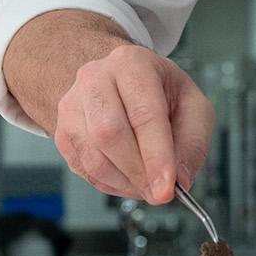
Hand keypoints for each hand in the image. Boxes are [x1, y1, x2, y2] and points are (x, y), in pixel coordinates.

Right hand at [52, 43, 214, 204]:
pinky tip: (129, 178)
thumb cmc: (160, 93)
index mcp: (132, 64)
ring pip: (94, 158)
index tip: (167, 188)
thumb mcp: (192, 106)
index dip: (156, 156)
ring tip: (147, 184)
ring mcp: (72, 105)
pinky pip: (84, 170)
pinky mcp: (63, 132)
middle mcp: (96, 79)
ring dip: (125, 182)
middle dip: (139, 173)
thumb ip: (192, 143)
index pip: (143, 114)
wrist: (122, 84)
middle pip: (109, 134)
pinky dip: (111, 184)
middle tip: (159, 192)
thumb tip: (180, 180)